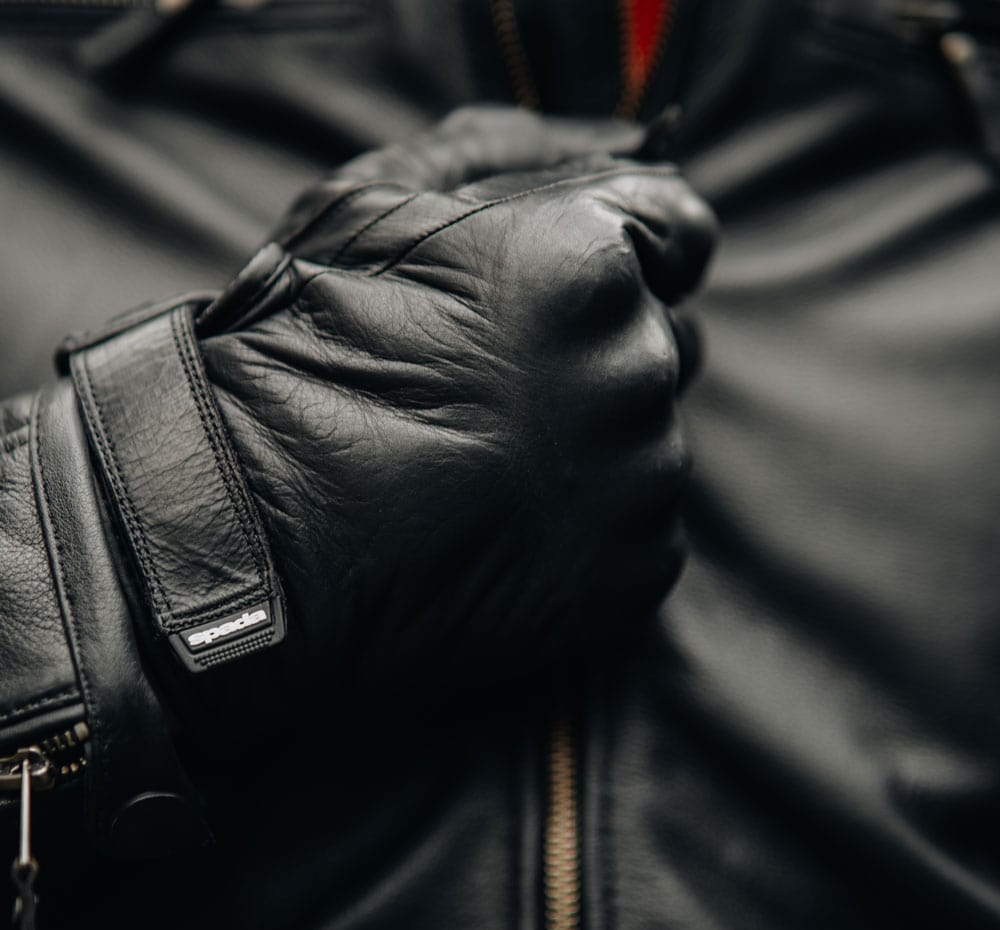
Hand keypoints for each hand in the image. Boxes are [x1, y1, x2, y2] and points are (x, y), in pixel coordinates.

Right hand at [183, 110, 716, 729]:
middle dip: (602, 354)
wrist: (261, 526)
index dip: (636, 255)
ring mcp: (639, 477)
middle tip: (501, 392)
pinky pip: (640, 528)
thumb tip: (617, 139)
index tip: (574, 294)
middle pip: (667, 342)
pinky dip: (590, 529)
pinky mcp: (633, 568)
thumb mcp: (374, 204)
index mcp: (587, 262)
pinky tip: (507, 529)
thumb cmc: (306, 353)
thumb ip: (506, 149)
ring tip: (488, 468)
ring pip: (649, 440)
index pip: (681, 232)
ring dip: (593, 446)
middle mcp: (633, 366)